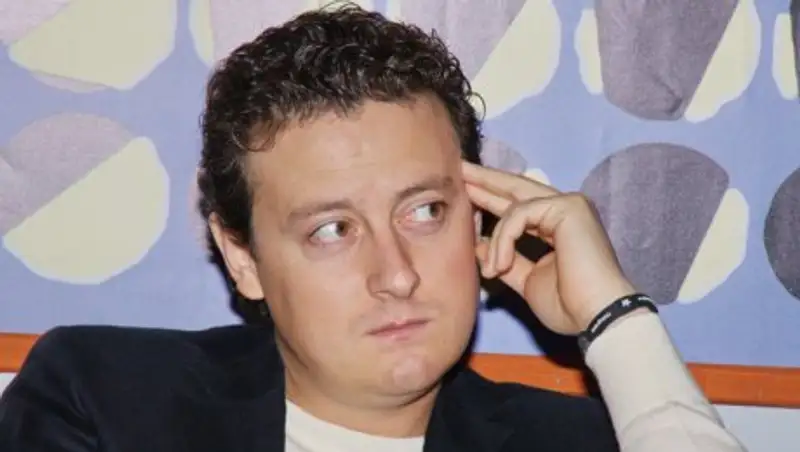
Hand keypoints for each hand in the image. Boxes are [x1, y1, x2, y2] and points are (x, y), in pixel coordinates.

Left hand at [462, 161, 636, 334]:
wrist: (597, 316)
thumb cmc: (568, 304)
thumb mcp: (526, 280)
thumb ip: (505, 259)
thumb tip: (480, 244)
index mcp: (557, 225)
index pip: (518, 204)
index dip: (491, 197)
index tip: (466, 192)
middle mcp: (564, 209)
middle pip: (516, 186)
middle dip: (485, 179)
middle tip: (459, 167)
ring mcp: (569, 205)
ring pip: (514, 205)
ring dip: (495, 237)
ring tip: (490, 270)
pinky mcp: (568, 207)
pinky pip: (519, 215)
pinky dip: (504, 240)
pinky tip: (499, 266)